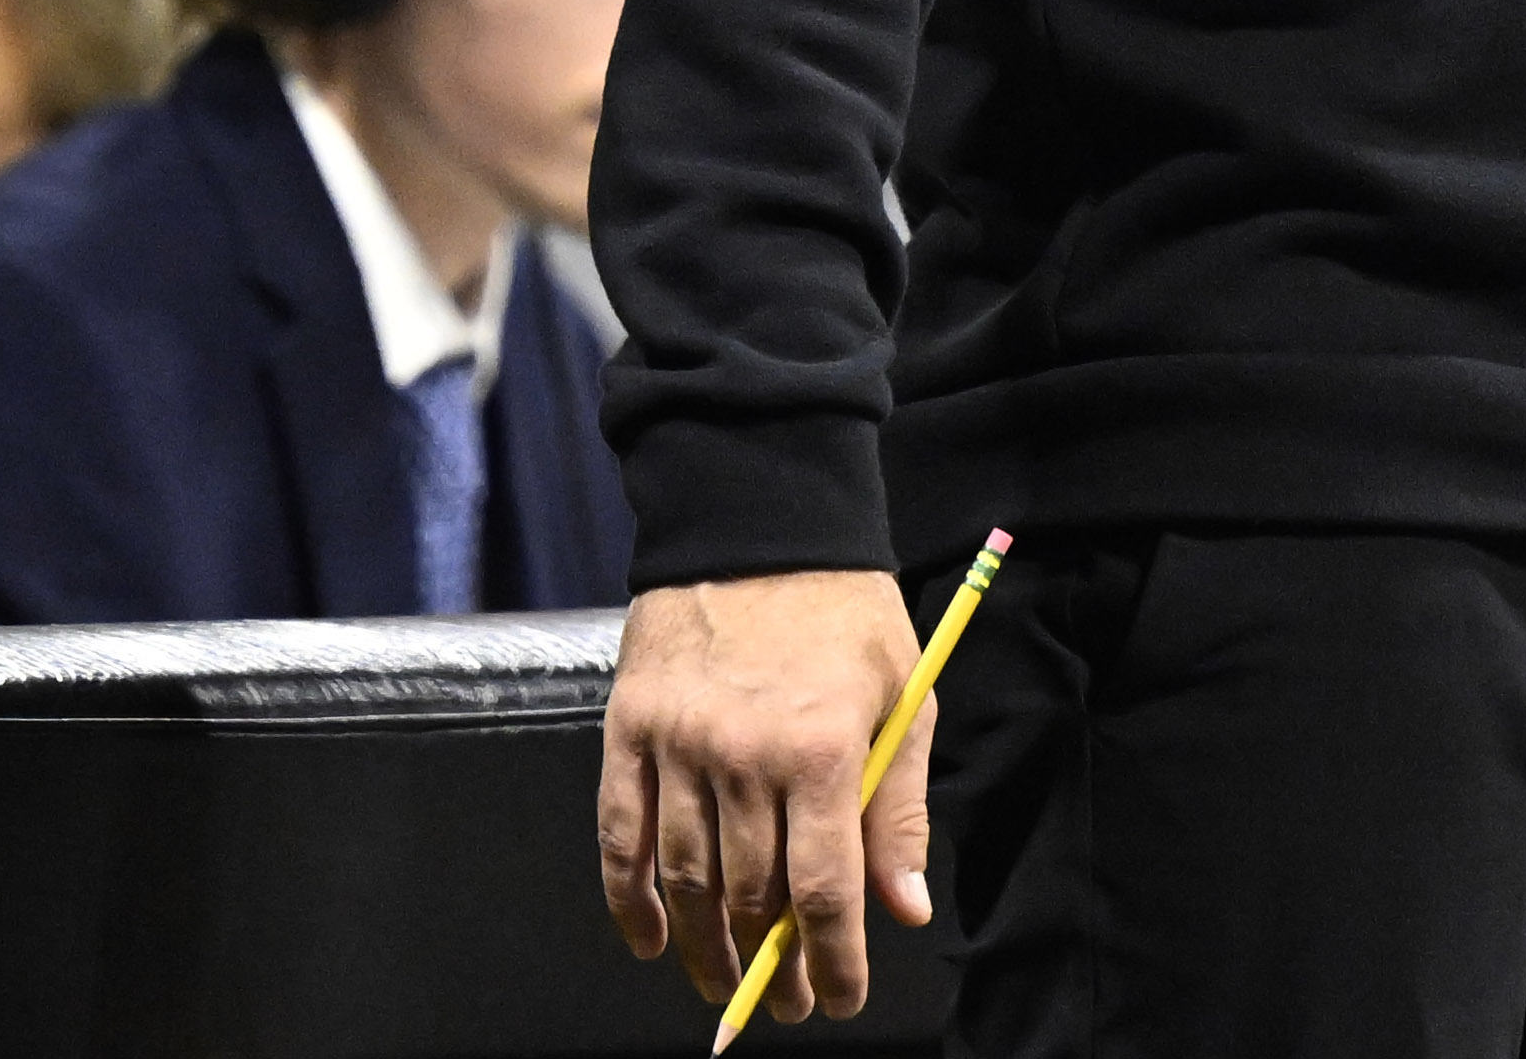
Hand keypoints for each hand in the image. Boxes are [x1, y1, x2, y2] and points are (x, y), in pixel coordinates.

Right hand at [597, 570, 931, 1019]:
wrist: (757, 523)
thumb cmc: (844, 613)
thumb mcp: (902, 698)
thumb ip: (897, 809)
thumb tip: (903, 909)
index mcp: (823, 749)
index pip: (826, 889)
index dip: (834, 960)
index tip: (840, 1001)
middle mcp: (745, 755)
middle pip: (752, 896)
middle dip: (772, 966)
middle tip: (785, 1002)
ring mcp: (679, 744)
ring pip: (687, 878)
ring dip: (704, 948)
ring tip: (723, 985)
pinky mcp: (630, 730)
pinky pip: (622, 835)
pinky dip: (630, 899)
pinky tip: (650, 940)